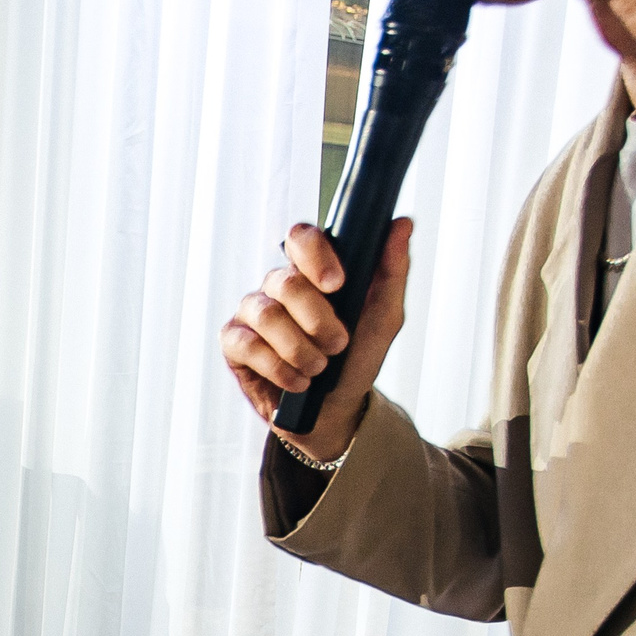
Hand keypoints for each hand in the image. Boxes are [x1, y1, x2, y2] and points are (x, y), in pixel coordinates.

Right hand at [221, 218, 413, 460]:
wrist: (336, 410)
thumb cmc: (356, 358)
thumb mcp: (384, 317)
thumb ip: (392, 270)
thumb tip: (402, 224)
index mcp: (311, 270)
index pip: (301, 238)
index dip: (315, 256)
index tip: (337, 285)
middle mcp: (278, 286)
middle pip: (287, 283)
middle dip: (318, 320)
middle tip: (338, 344)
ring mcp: (252, 313)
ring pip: (267, 316)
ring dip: (300, 350)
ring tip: (318, 368)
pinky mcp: (234, 343)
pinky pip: (248, 345)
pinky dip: (279, 368)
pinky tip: (297, 382)